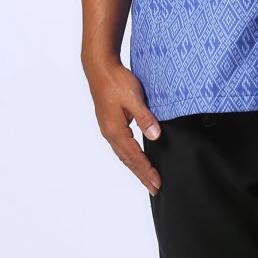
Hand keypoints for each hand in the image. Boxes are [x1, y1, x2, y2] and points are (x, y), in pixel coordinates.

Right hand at [85, 59, 162, 195]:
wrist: (100, 68)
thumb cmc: (116, 80)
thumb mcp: (133, 97)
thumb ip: (144, 117)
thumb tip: (155, 136)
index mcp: (115, 130)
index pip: (134, 156)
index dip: (146, 170)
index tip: (157, 182)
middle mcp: (110, 133)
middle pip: (128, 160)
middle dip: (142, 174)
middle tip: (154, 188)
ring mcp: (108, 128)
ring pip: (124, 154)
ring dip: (136, 167)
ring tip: (146, 178)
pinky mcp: (110, 123)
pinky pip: (121, 146)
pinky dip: (130, 156)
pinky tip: (135, 157)